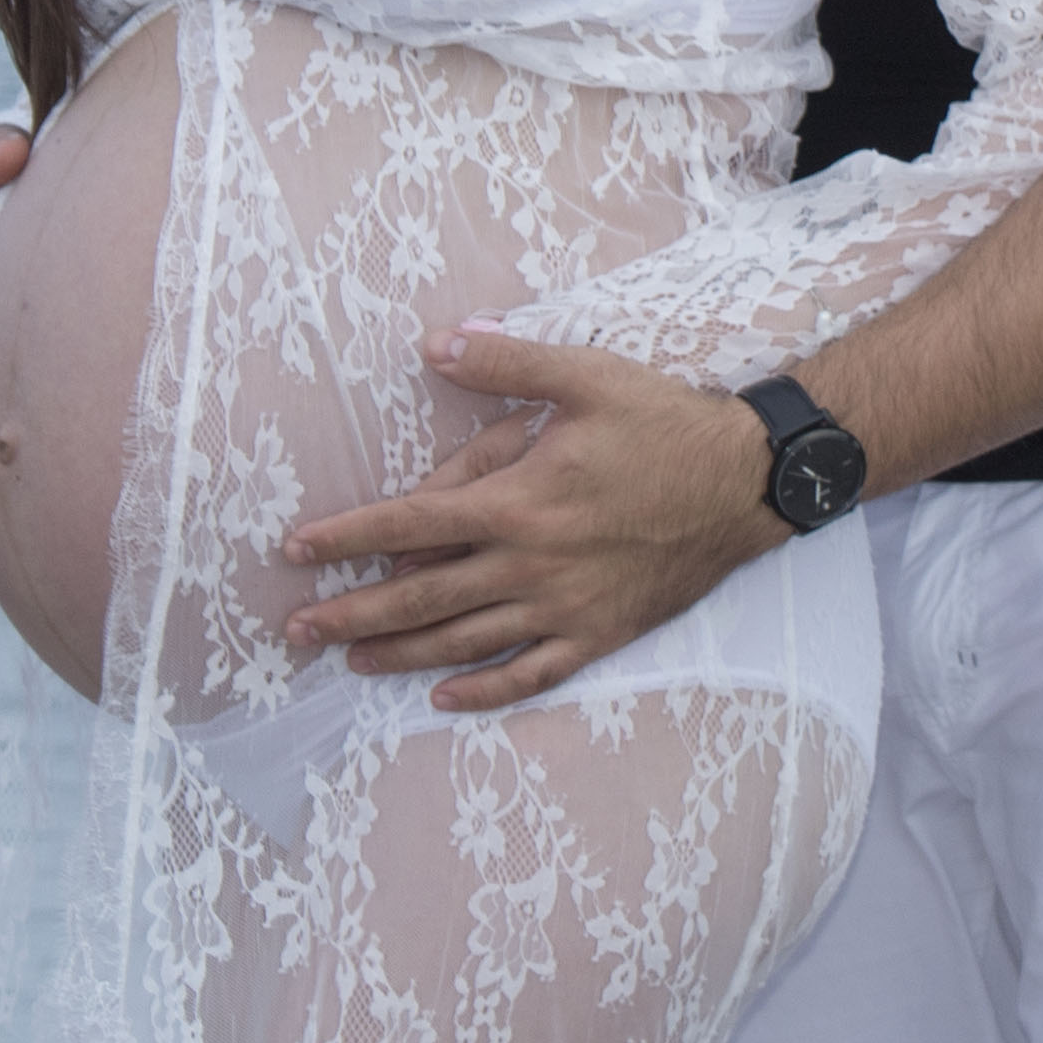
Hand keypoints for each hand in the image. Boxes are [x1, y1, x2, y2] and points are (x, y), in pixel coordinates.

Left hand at [280, 330, 790, 711]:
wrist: (746, 483)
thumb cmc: (663, 424)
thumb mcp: (585, 376)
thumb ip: (506, 363)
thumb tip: (437, 343)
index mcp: (518, 501)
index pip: (408, 522)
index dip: (347, 537)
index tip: (296, 549)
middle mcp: (531, 564)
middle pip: (421, 596)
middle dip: (352, 614)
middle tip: (297, 630)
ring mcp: (565, 606)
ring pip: (465, 642)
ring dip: (401, 655)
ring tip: (352, 661)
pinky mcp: (600, 633)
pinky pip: (531, 672)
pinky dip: (484, 691)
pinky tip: (445, 699)